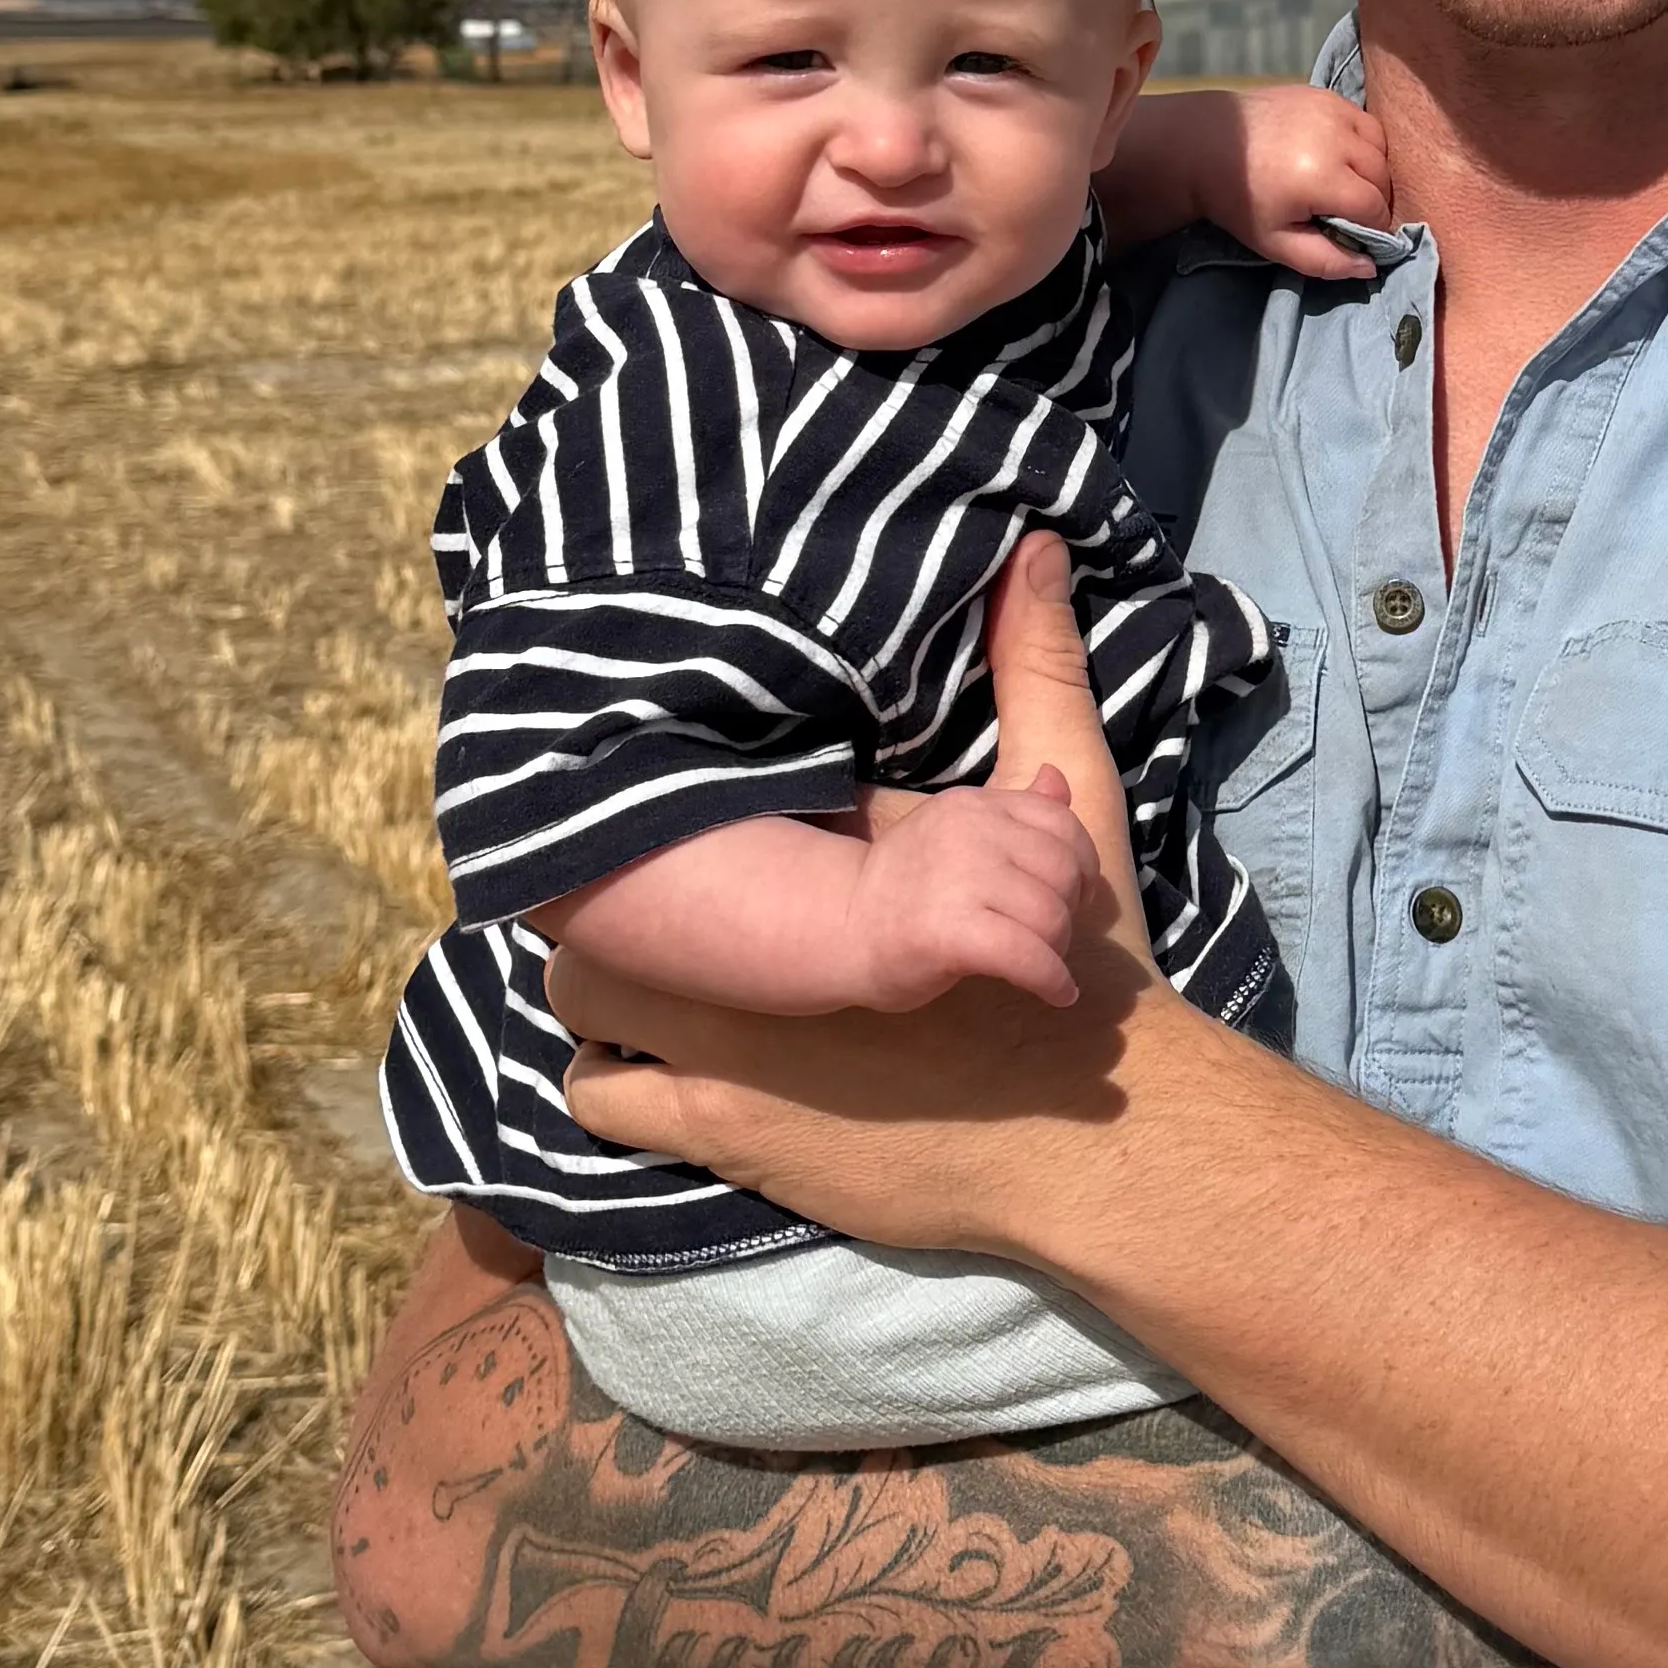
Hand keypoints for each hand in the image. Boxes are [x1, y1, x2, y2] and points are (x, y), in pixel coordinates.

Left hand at [552, 536, 1161, 1240]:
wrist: (1082, 1121)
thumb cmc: (1071, 964)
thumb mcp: (1062, 806)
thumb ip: (1037, 673)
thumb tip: (1032, 543)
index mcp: (807, 863)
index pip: (686, 814)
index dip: (669, 820)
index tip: (661, 821)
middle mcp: (741, 948)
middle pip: (602, 904)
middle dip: (611, 906)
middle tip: (633, 909)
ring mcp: (722, 1041)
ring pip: (585, 996)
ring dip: (596, 994)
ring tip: (621, 990)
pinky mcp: (720, 1124)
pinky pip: (604, 1097)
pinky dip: (603, 1081)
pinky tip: (619, 1070)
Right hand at [846, 774, 1091, 1011]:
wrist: (840, 928)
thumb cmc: (906, 888)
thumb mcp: (958, 832)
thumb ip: (1013, 811)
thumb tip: (1058, 779)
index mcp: (974, 805)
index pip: (1061, 822)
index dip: (1082, 863)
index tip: (1074, 895)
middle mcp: (969, 833)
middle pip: (1063, 871)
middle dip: (1069, 910)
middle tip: (1049, 937)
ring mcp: (959, 880)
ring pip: (1051, 916)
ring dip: (1058, 950)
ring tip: (1043, 965)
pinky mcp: (951, 933)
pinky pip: (1029, 957)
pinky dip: (1052, 981)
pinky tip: (1056, 994)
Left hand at [1104, 79, 1393, 283]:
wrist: (1204, 144)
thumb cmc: (1239, 200)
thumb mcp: (1276, 243)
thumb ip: (1325, 260)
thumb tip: (1369, 266)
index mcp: (1323, 177)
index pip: (1375, 208)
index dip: (1372, 229)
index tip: (1354, 235)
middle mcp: (1336, 137)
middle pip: (1382, 177)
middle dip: (1374, 201)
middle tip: (1348, 213)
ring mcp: (1332, 110)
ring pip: (1379, 147)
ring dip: (1374, 170)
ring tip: (1346, 185)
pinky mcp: (1325, 95)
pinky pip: (1364, 122)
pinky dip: (1363, 142)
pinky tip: (1340, 156)